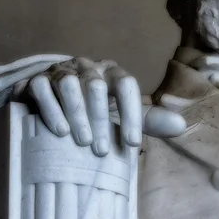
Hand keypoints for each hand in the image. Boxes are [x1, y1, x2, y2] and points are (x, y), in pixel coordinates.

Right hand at [26, 57, 185, 155]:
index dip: (131, 113)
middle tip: (102, 150)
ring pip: (70, 84)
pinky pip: (43, 89)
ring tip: (82, 141)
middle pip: (97, 86)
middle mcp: (87, 67)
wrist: (51, 101)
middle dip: (102, 119)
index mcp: (111, 72)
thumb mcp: (121, 115)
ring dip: (77, 114)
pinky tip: (60, 131)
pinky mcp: (36, 80)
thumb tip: (182, 127)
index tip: (131, 143)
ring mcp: (61, 71)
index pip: (126, 84)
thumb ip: (148, 121)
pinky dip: (51, 109)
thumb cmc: (94, 110)